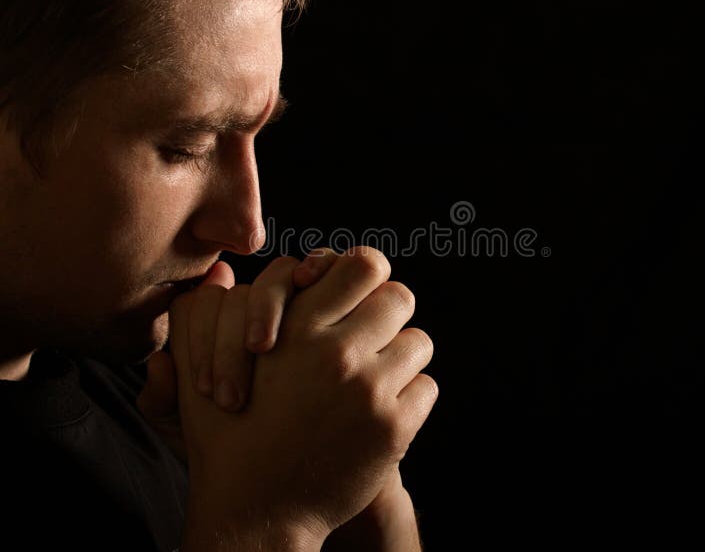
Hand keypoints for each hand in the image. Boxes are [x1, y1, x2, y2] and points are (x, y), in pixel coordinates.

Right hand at [170, 246, 437, 548]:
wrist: (256, 512)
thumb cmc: (230, 437)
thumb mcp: (206, 368)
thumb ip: (215, 312)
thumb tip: (221, 272)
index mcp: (297, 327)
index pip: (366, 264)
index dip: (364, 276)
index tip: (354, 295)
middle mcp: (336, 352)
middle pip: (400, 296)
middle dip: (387, 313)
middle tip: (371, 335)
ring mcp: (368, 391)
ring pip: (418, 341)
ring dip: (400, 357)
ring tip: (375, 376)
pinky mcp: (393, 428)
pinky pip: (427, 387)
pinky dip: (409, 397)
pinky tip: (380, 412)